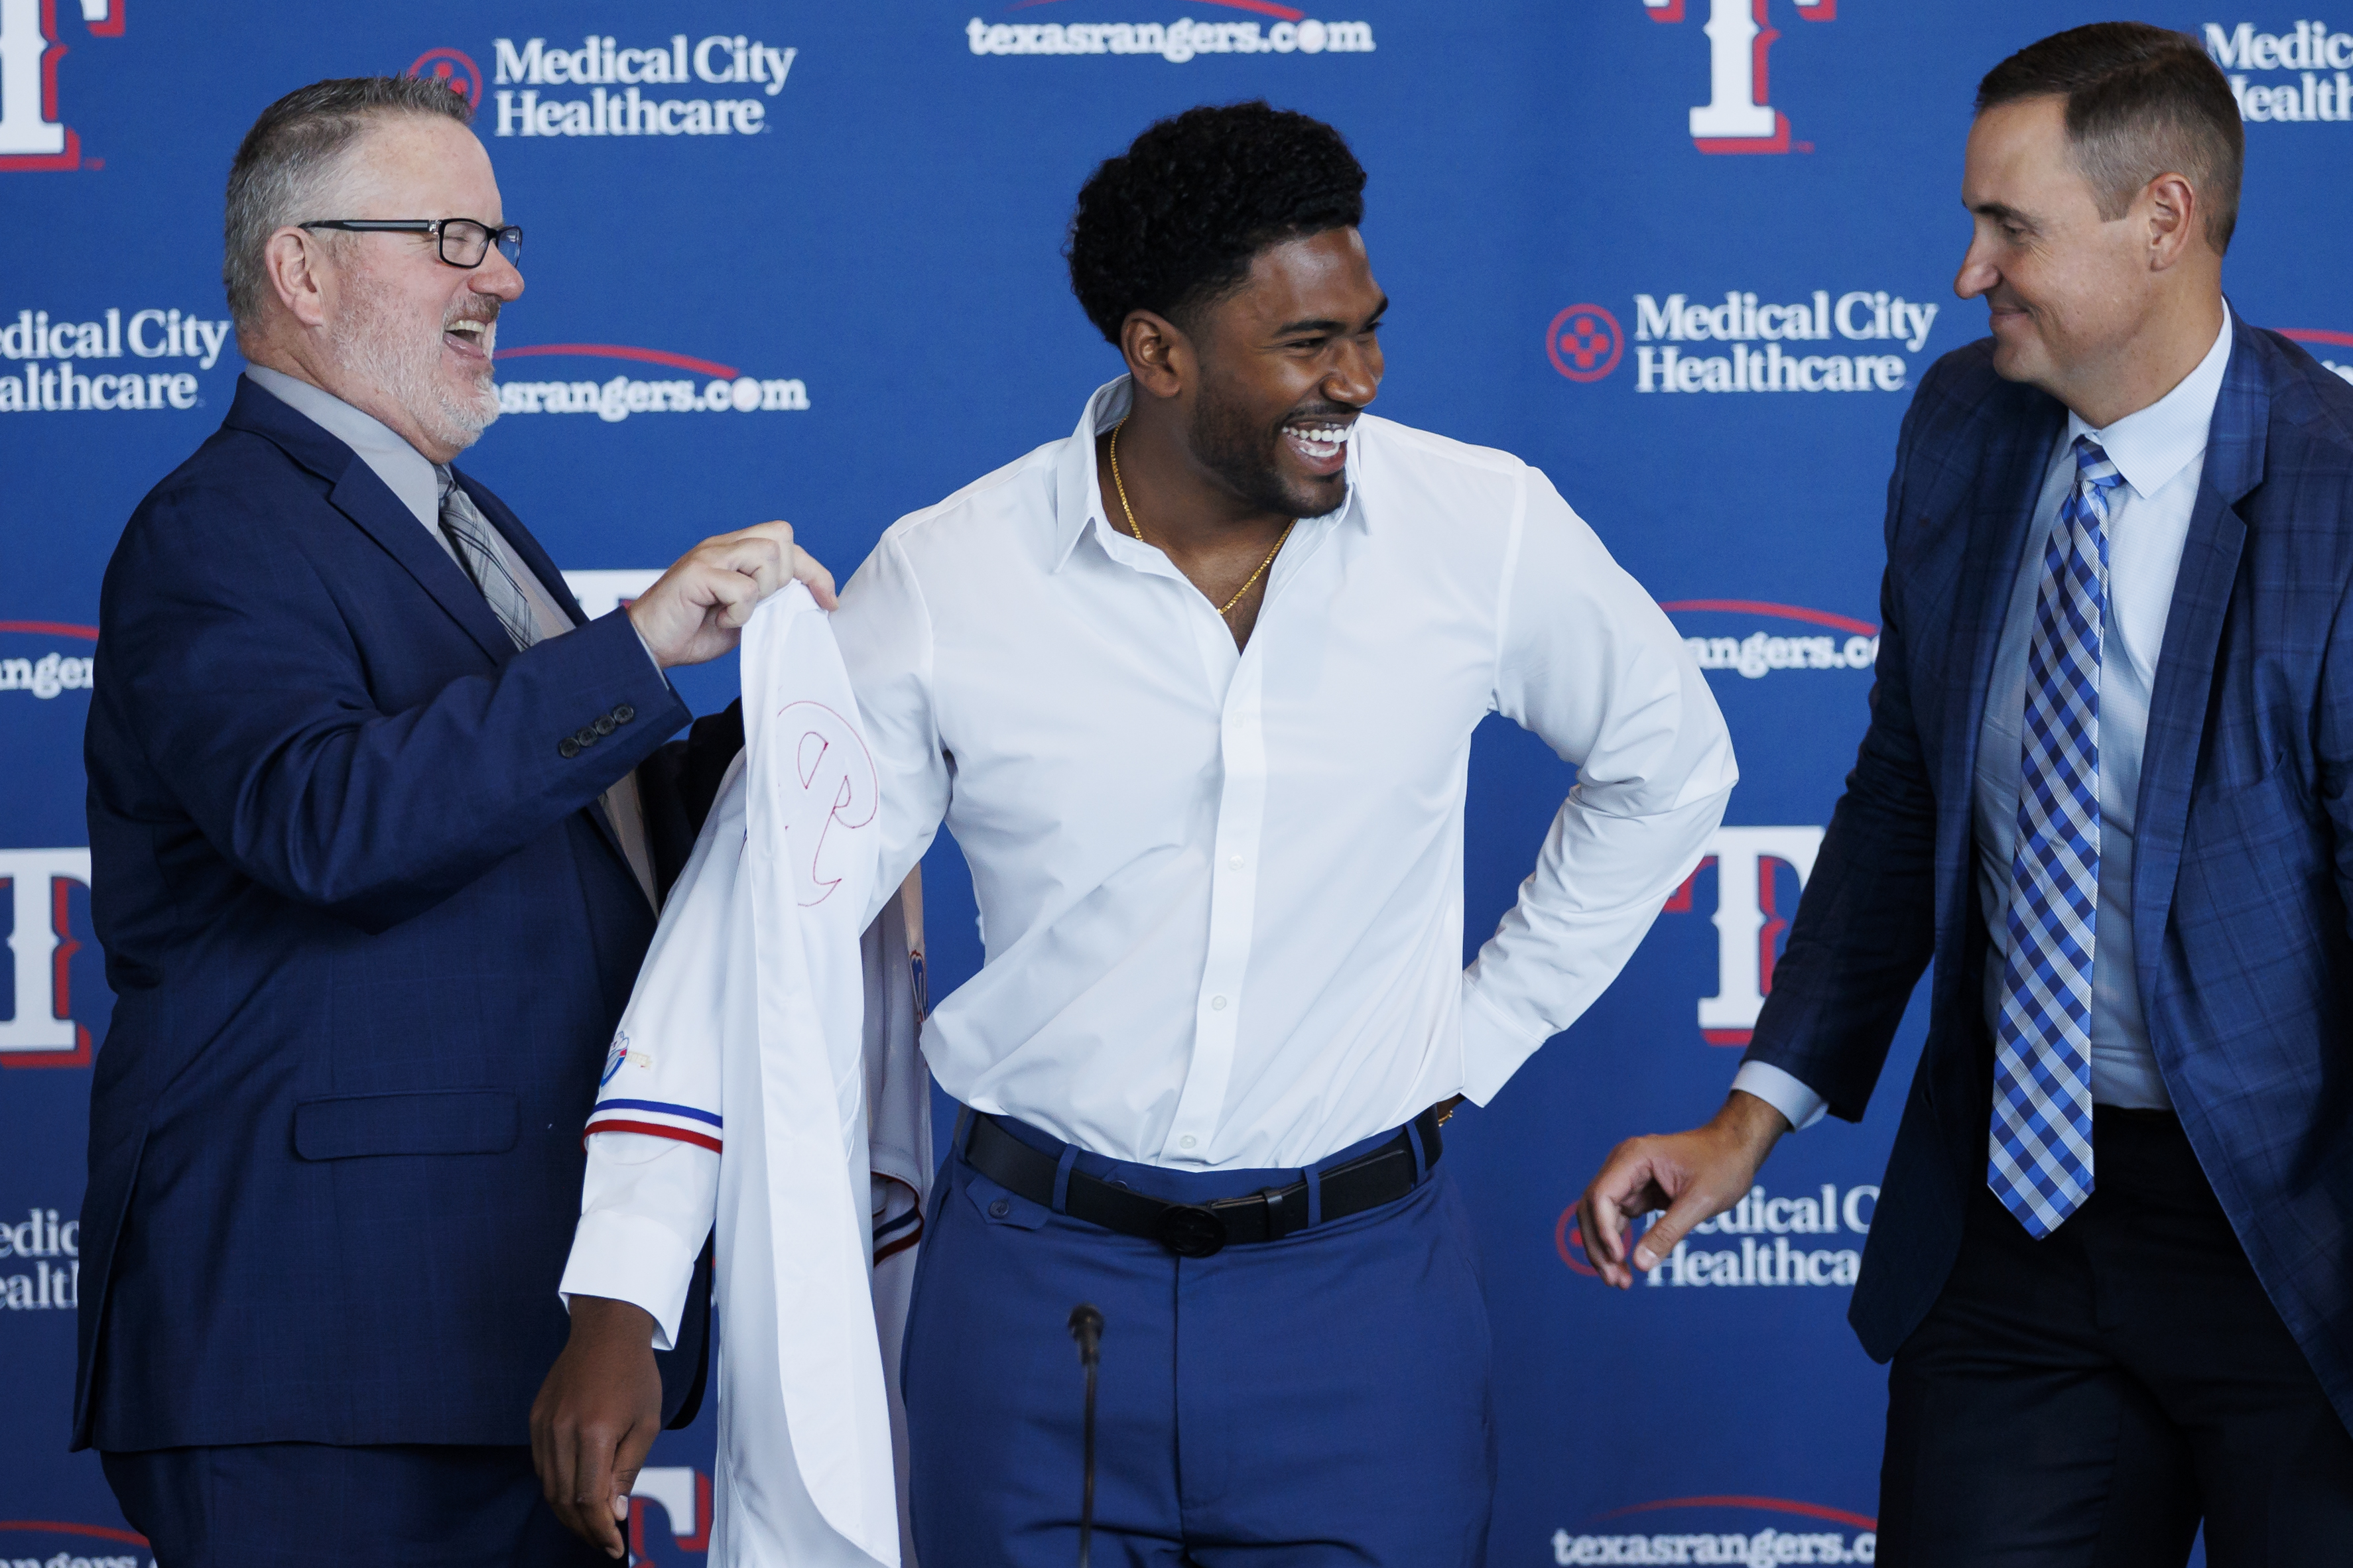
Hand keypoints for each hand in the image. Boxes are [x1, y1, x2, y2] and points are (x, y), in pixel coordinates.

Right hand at [529, 1295, 663, 1557]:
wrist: (607, 1329)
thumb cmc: (635, 1374)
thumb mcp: (645, 1424)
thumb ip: (627, 1470)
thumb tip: (614, 1513)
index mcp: (593, 1433)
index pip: (589, 1499)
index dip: (601, 1530)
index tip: (616, 1547)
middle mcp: (561, 1432)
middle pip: (564, 1500)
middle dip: (585, 1529)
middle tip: (605, 1542)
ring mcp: (543, 1425)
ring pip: (549, 1487)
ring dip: (568, 1512)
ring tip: (592, 1525)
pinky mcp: (535, 1419)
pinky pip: (542, 1466)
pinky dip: (557, 1487)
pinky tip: (576, 1494)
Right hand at [627, 520, 836, 668]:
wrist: (648, 647)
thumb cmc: (692, 631)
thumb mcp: (743, 612)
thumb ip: (768, 597)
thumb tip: (806, 597)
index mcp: (735, 551)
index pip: (787, 543)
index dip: (814, 571)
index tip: (828, 602)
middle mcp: (722, 546)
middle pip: (781, 538)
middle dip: (783, 578)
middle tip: (760, 605)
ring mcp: (709, 556)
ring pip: (766, 556)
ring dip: (761, 593)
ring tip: (736, 612)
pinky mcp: (696, 573)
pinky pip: (743, 588)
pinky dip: (739, 613)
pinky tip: (720, 620)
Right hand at [1575, 1089, 1791, 1288]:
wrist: (1737, 1148)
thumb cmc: (1723, 1165)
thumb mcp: (1700, 1201)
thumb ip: (1668, 1232)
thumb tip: (1639, 1265)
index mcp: (1634, 1157)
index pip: (1601, 1195)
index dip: (1603, 1230)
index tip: (1619, 1259)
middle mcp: (1624, 1164)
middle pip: (1593, 1208)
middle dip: (1599, 1245)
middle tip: (1613, 1280)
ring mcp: (1629, 1177)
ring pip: (1601, 1217)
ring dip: (1606, 1249)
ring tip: (1619, 1282)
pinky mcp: (1638, 1191)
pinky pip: (1618, 1218)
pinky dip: (1619, 1242)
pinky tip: (1626, 1267)